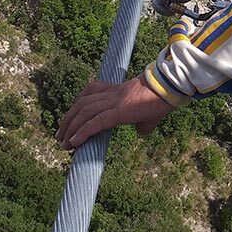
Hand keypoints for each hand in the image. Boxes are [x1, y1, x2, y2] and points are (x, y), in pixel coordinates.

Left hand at [56, 75, 172, 149]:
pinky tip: (74, 142)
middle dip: (68, 120)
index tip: (70, 121)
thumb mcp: (150, 111)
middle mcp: (112, 94)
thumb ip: (142, 121)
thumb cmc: (164, 98)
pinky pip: (95, 122)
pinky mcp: (119, 111)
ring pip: (84, 113)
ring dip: (70, 128)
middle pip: (81, 104)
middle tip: (60, 136)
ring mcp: (115, 102)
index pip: (89, 94)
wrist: (171, 88)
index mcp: (117, 91)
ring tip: (63, 143)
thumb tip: (141, 131)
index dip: (77, 107)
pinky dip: (82, 132)